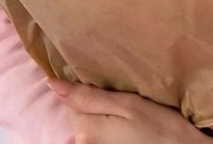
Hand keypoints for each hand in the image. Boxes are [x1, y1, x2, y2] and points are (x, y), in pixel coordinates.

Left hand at [47, 78, 212, 142]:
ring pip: (89, 119)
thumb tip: (51, 83)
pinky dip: (108, 120)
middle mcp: (84, 143)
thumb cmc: (161, 127)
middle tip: (119, 88)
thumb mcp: (127, 105)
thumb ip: (89, 97)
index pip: (70, 98)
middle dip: (93, 97)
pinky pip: (99, 130)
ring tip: (125, 101)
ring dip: (101, 108)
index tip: (103, 75)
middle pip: (78, 110)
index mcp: (86, 130)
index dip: (85, 83)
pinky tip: (127, 118)